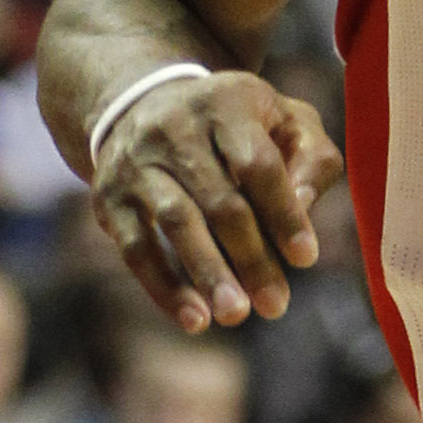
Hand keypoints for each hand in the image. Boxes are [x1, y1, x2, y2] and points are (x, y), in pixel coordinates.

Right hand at [93, 69, 342, 333]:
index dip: (283, 213)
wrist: (143, 104)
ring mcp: (137, 161)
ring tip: (236, 316)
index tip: (306, 259)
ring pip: (175, 221)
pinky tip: (194, 320)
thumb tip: (304, 207)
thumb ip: (312, 158)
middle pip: (219, 199)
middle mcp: (175, 127)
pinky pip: (135, 247)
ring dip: (207, 273)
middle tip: (277, 305)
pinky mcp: (109, 195)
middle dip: (251, 257)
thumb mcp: (285, 121)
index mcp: (227, 102)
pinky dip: (164, 287)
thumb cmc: (238, 125)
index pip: (258, 164)